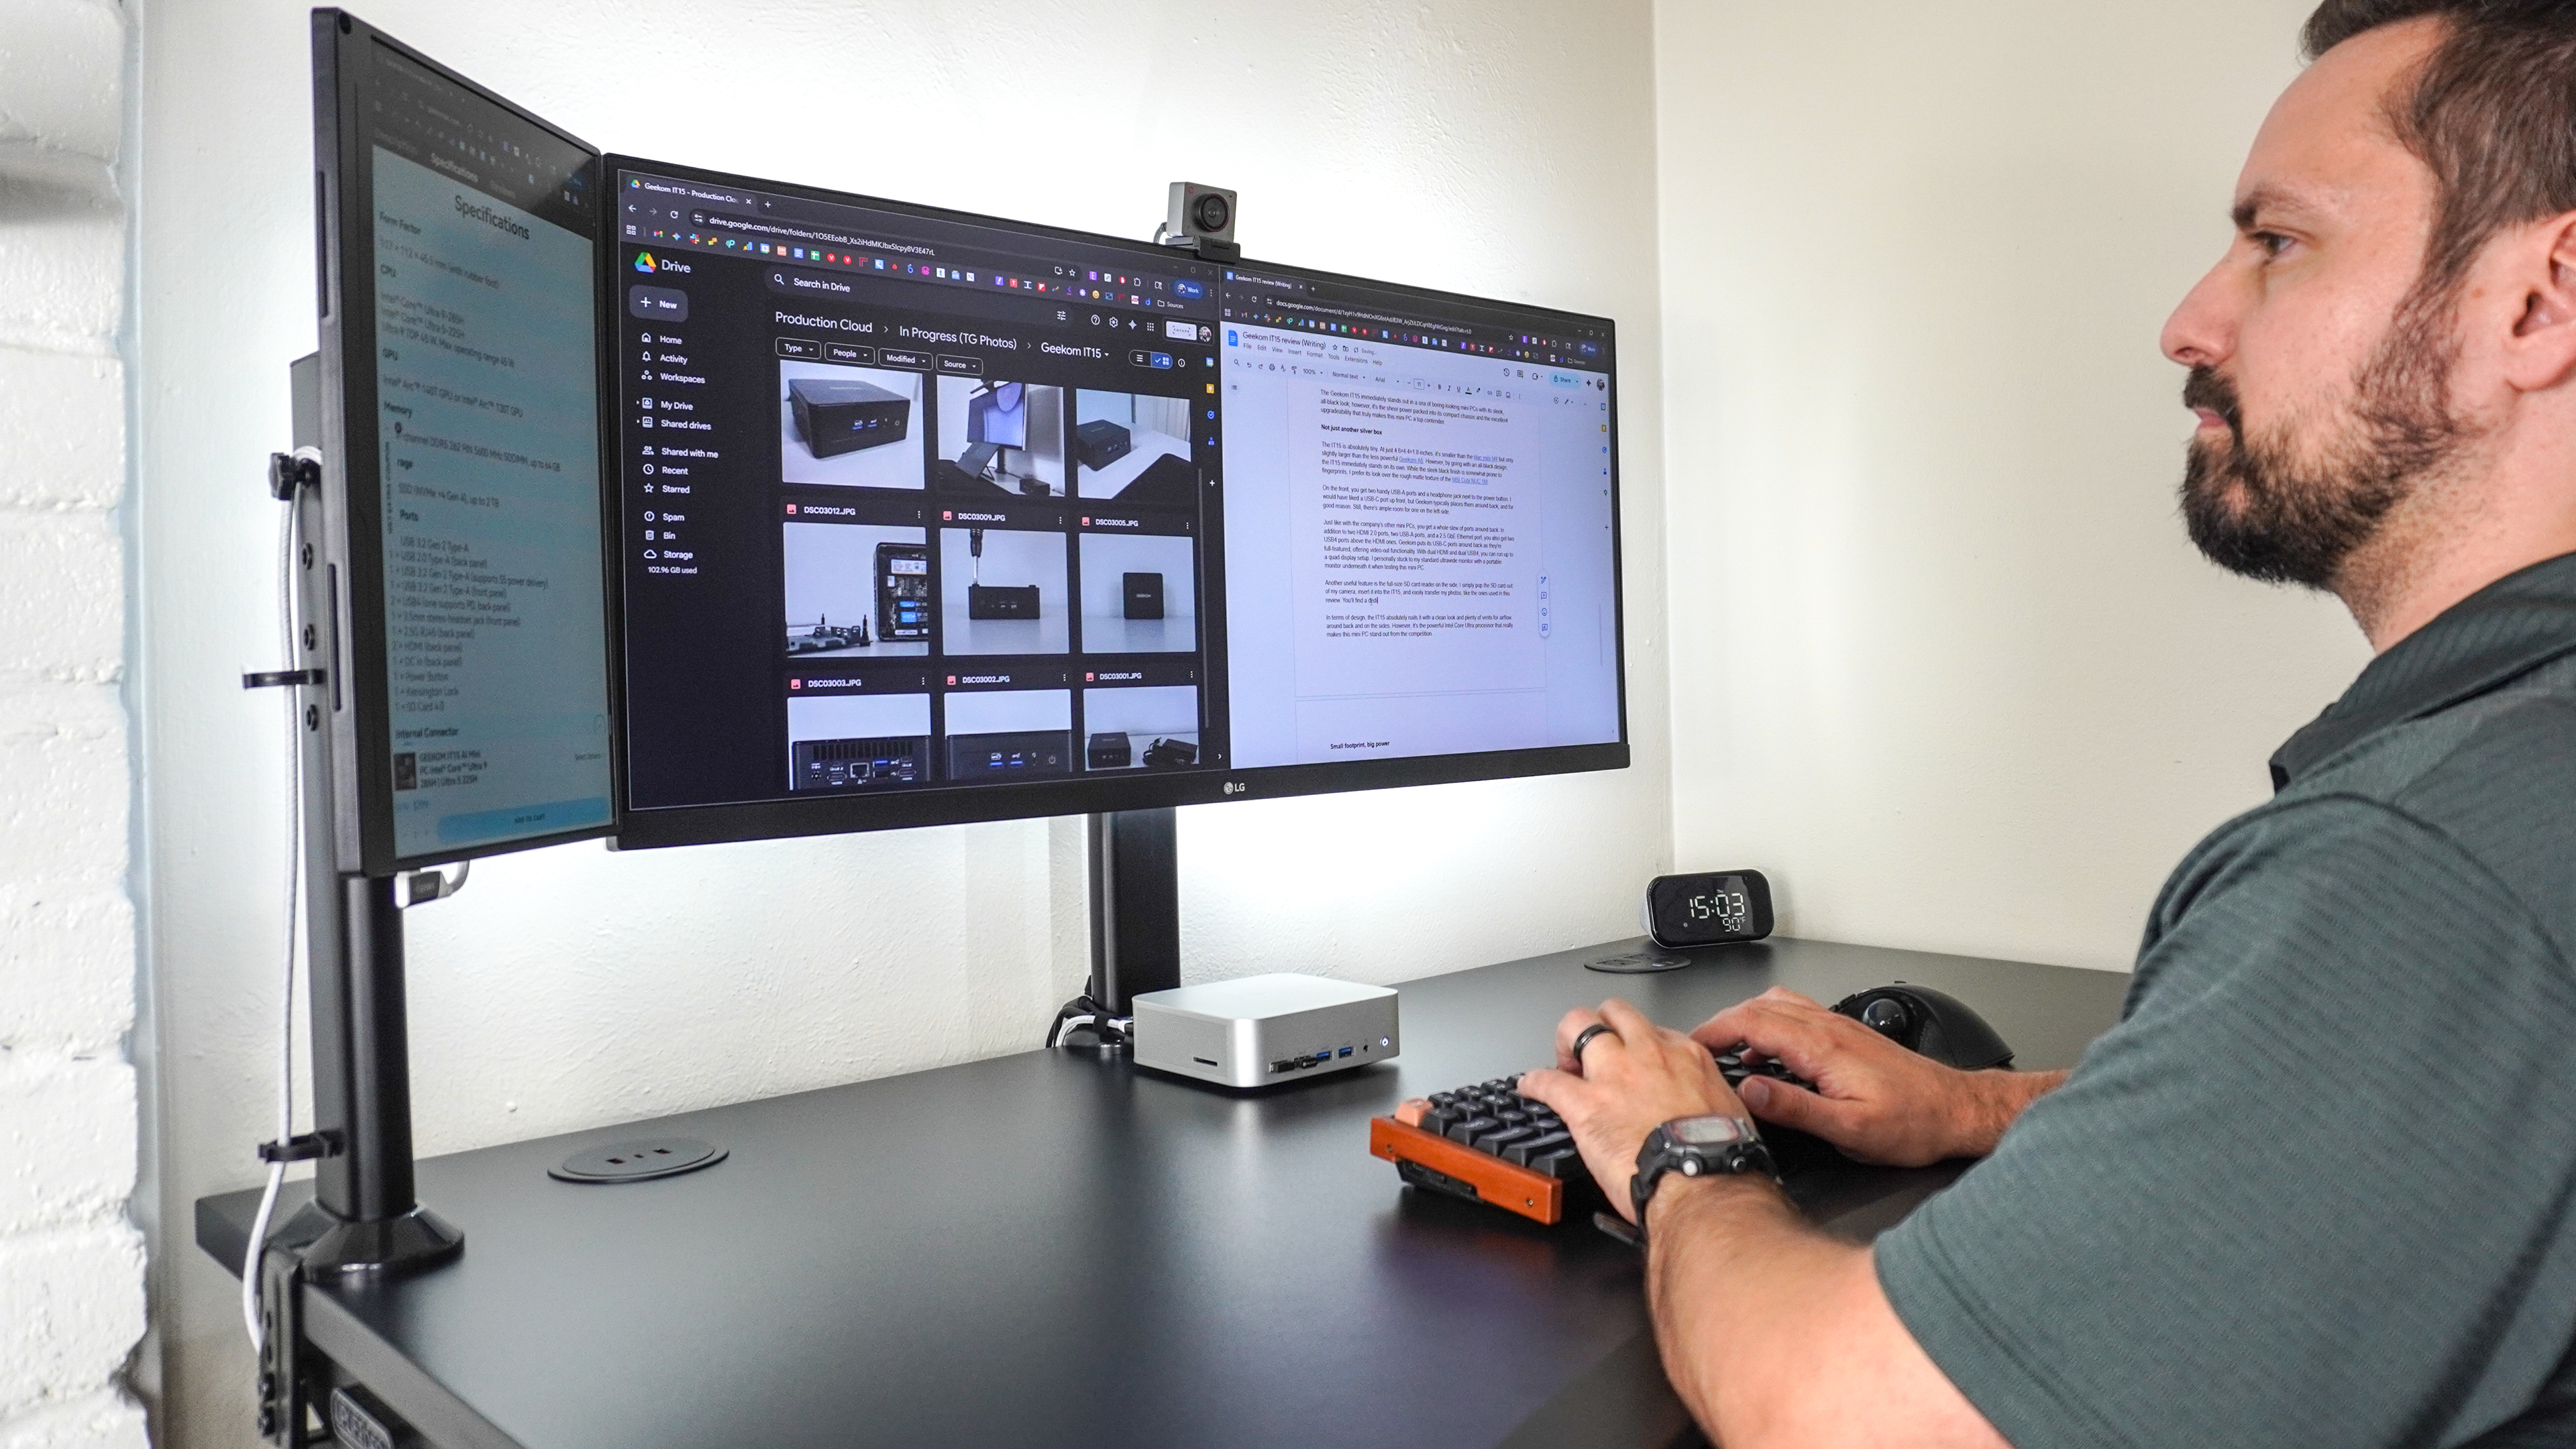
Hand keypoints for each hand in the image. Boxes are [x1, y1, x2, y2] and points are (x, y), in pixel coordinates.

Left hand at [1518, 1000, 1750, 1223]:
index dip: (1638, 1046)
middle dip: (1601, 1026)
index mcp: (1687, 1058)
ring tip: (1562, 1060)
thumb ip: (1708, 1099)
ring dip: (1566, 1040)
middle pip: (1615, 1012)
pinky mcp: (1585, 1104)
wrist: (1704, 1184)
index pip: (1655, 1031)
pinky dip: (1534, 1082)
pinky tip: (1530, 1087)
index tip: (1633, 1061)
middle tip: (1595, 1053)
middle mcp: (1648, 1055)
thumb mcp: (1729, 1114)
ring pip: (1578, 1024)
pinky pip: (1547, 1080)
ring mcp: (1614, 1075)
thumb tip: (1701, 1111)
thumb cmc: (1720, 1159)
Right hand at [1688, 988, 2036, 1166]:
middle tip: (1700, 1048)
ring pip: (1779, 1004)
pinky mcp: (1849, 1034)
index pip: (1753, 1022)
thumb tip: (1752, 1091)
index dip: (1714, 1031)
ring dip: (1746, 1020)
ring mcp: (1840, 1027)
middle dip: (1722, 1023)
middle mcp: (1831, 1029)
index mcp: (1824, 1049)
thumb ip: (1796, 1109)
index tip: (1692, 1046)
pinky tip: (1771, 1053)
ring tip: (1728, 1049)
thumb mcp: (1850, 1130)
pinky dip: (1771, 1024)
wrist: (1956, 1111)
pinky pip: (1798, 1014)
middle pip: (1760, 1006)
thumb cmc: (1914, 1123)